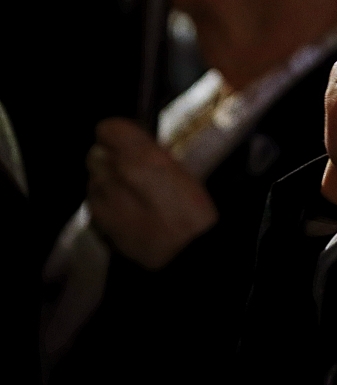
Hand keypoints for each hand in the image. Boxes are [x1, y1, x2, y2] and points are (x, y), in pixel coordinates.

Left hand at [87, 119, 217, 269]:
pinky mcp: (98, 223)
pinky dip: (106, 205)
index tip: (137, 144)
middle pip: (95, 154)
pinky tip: (127, 214)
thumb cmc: (194, 212)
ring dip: (108, 182)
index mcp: (138, 156)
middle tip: (137, 172)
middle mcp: (112, 174)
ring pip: (93, 179)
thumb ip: (152, 154)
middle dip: (112, 159)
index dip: (122, 135)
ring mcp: (101, 201)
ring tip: (134, 195)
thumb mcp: (182, 171)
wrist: (185, 256)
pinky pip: (94, 204)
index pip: (108, 128)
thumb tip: (133, 144)